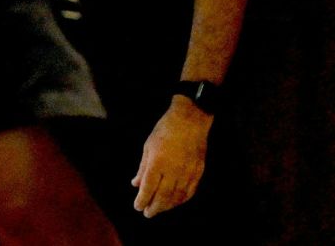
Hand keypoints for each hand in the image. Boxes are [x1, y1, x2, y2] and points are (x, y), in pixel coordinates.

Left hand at [131, 97, 211, 216]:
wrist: (190, 119)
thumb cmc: (165, 130)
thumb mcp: (148, 146)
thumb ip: (143, 168)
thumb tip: (136, 184)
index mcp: (158, 162)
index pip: (148, 188)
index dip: (142, 200)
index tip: (137, 207)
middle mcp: (173, 170)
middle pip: (163, 196)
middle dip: (154, 207)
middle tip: (147, 213)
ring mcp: (188, 172)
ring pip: (177, 197)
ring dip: (167, 206)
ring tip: (159, 209)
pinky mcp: (198, 172)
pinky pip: (190, 191)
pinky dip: (181, 200)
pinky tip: (175, 202)